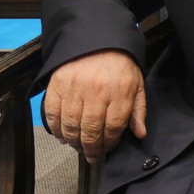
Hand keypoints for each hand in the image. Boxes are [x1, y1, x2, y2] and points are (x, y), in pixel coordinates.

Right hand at [43, 49, 146, 163]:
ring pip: (71, 126)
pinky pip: (53, 115)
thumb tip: (140, 133)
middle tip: (91, 155)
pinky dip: (56, 130)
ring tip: (78, 146)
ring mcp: (74, 88)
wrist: (96, 38)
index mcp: (119, 90)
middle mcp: (96, 91)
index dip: (110, 143)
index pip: (114, 127)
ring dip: (74, 142)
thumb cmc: (119, 62)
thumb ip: (138, 109)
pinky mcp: (57, 86)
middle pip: (91, 131)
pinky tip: (62, 135)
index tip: (107, 148)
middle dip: (91, 148)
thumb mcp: (136, 83)